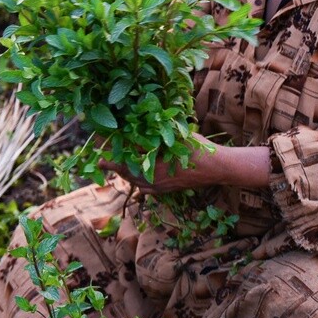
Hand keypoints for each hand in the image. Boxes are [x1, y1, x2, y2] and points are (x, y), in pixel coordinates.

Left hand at [104, 134, 221, 194]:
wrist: (218, 168)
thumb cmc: (200, 150)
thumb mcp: (178, 137)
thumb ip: (160, 133)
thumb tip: (141, 127)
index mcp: (153, 168)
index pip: (125, 164)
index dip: (111, 161)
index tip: (99, 160)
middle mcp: (154, 180)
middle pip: (128, 175)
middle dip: (117, 167)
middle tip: (107, 162)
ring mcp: (161, 187)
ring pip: (137, 183)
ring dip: (128, 175)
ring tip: (122, 168)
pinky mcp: (168, 190)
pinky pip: (148, 189)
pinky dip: (141, 184)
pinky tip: (140, 182)